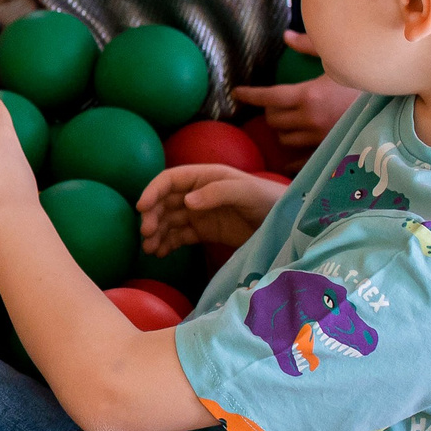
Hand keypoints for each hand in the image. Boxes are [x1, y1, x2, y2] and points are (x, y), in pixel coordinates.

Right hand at [137, 164, 283, 253]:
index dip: (152, 191)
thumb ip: (218, 192)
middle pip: (164, 202)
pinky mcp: (205, 232)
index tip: (141, 207)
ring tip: (149, 249)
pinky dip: (167, 243)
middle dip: (152, 216)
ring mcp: (200, 213)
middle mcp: (198, 193)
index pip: (170, 180)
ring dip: (156, 233)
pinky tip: (160, 253)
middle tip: (146, 234)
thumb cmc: (270, 200)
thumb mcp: (246, 192)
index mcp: (205, 177)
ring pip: (168, 220)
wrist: (289, 224)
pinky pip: (179, 236)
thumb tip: (186, 200)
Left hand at [232, 34, 357, 150]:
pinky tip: (289, 154)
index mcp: (309, 95)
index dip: (249, 94)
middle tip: (275, 105)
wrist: (397, 108)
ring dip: (282, 130)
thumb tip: (286, 36)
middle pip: (272, 120)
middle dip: (270, 111)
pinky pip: (298, 160)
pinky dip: (291, 156)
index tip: (237, 93)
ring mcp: (319, 139)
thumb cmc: (366, 81)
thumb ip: (310, 47)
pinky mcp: (329, 153)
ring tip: (289, 122)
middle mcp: (310, 120)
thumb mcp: (338, 61)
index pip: (267, 97)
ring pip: (283, 139)